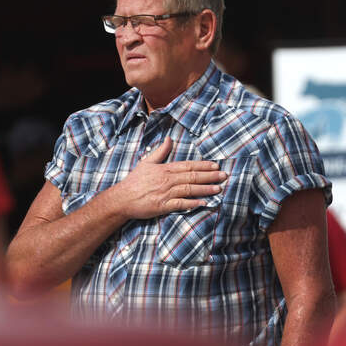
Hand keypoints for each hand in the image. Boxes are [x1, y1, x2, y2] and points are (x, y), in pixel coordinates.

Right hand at [112, 138, 227, 218]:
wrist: (122, 198)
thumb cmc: (134, 181)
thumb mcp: (147, 162)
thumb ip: (161, 151)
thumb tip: (170, 139)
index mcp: (165, 169)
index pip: (188, 166)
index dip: (203, 166)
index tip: (215, 165)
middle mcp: (167, 180)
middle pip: (192, 177)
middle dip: (210, 176)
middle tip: (224, 176)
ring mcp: (165, 193)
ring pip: (189, 189)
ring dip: (205, 189)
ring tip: (218, 189)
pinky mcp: (162, 206)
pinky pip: (180, 204)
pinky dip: (192, 203)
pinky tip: (203, 203)